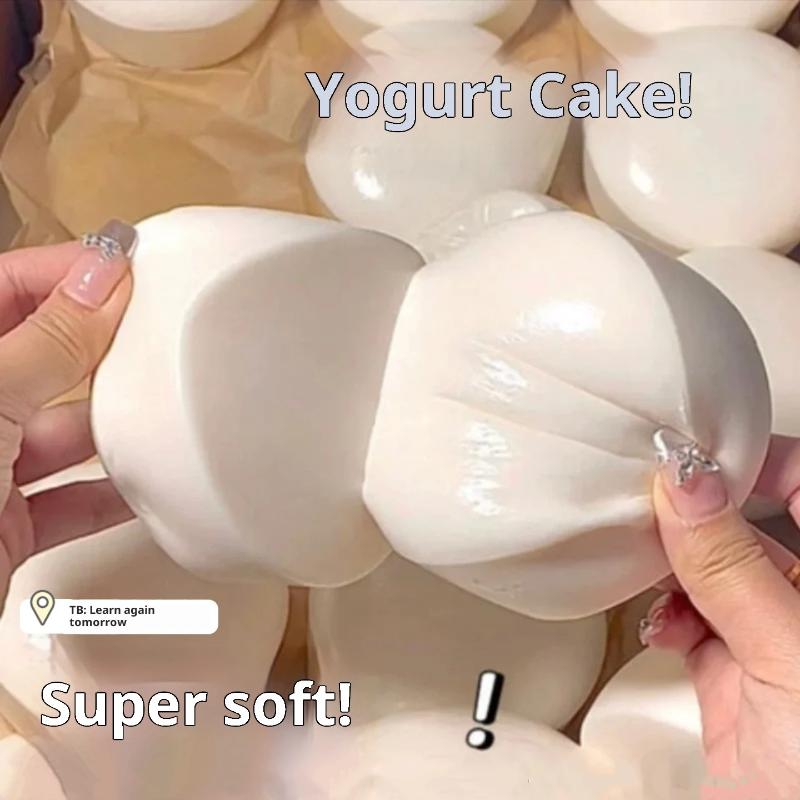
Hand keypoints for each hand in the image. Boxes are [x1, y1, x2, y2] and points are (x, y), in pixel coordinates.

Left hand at [0, 223, 135, 610]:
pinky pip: (72, 502)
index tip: (133, 264)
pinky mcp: (5, 525)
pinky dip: (113, 496)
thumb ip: (49, 342)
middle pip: (44, 359)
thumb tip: (103, 280)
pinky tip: (148, 482)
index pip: (7, 287)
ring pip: (62, 432)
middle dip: (101, 346)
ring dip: (114, 425)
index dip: (70, 272)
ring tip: (163, 402)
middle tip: (159, 329)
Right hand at [641, 435, 799, 799]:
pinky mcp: (731, 675)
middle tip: (653, 497)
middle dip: (700, 512)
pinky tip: (662, 623)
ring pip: (713, 571)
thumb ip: (733, 569)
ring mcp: (771, 642)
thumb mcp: (789, 659)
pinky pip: (689, 619)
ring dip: (674, 566)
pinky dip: (667, 615)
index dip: (759, 462)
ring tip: (649, 564)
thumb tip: (688, 484)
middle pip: (752, 526)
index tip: (697, 452)